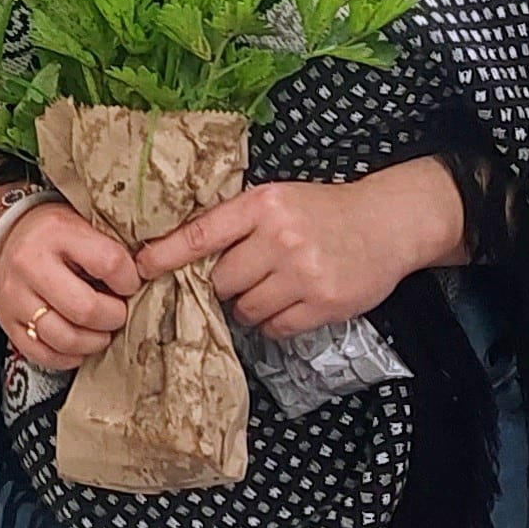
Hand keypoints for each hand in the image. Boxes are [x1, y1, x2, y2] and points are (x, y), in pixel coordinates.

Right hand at [0, 203, 138, 371]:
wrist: (8, 235)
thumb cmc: (58, 234)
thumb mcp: (85, 224)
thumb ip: (113, 248)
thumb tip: (148, 279)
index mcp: (57, 232)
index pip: (109, 263)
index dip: (130, 280)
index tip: (131, 284)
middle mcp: (30, 264)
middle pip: (85, 309)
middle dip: (114, 317)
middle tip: (118, 312)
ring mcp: (14, 297)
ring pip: (64, 338)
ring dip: (94, 341)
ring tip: (102, 331)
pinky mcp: (7, 322)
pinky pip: (44, 355)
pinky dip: (70, 356)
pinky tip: (80, 343)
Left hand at [125, 159, 466, 336]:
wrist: (388, 223)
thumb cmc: (324, 210)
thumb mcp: (277, 200)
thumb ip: (236, 222)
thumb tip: (182, 255)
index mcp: (263, 205)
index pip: (201, 233)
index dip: (166, 254)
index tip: (140, 269)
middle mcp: (280, 238)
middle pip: (220, 280)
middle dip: (221, 285)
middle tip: (237, 278)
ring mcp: (303, 273)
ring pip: (245, 309)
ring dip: (248, 305)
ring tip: (270, 287)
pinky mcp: (324, 303)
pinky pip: (275, 327)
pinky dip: (274, 321)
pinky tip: (290, 302)